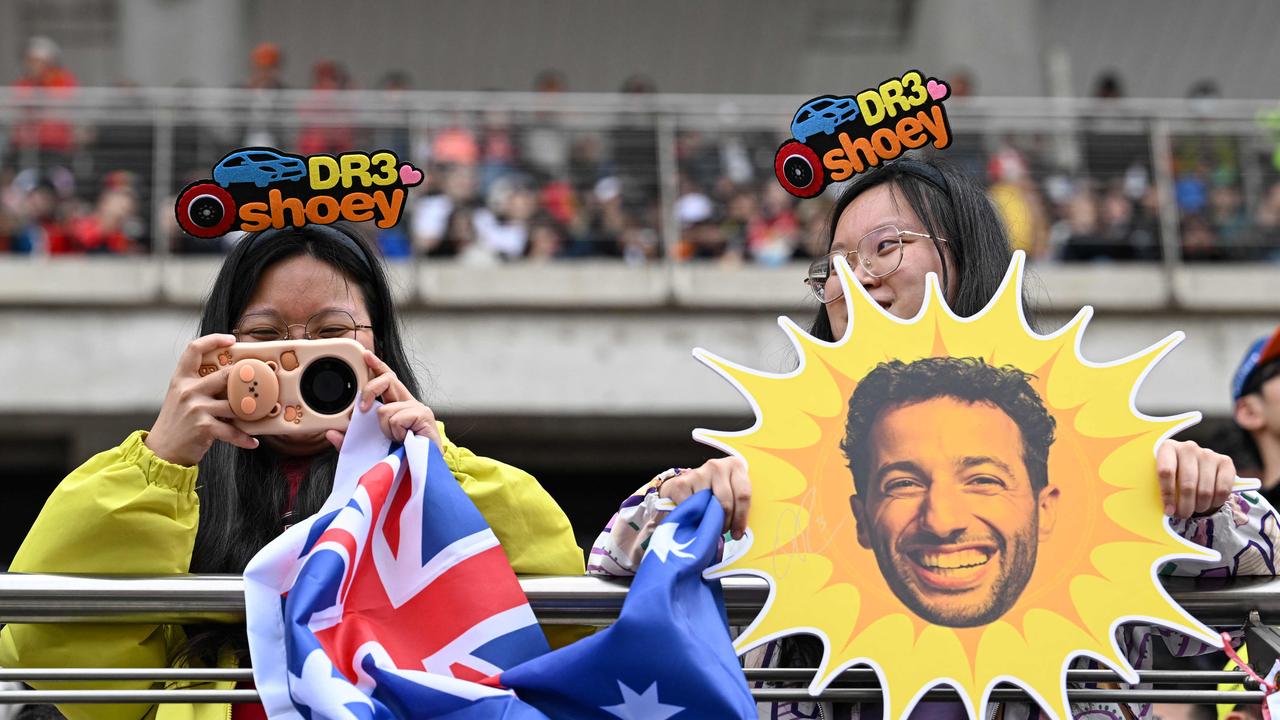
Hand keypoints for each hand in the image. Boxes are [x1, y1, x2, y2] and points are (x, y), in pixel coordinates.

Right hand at [145, 334, 257, 466]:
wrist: (162, 450)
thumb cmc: (177, 422)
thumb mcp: (181, 397)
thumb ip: (200, 384)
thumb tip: (231, 376)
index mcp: (182, 379)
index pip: (194, 349)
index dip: (214, 340)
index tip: (231, 339)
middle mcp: (188, 390)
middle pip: (225, 375)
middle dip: (246, 379)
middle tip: (262, 380)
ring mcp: (196, 407)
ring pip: (235, 403)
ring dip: (250, 410)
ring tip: (260, 413)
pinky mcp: (204, 426)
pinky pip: (232, 430)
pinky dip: (244, 438)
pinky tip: (253, 441)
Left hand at [325, 350, 442, 451]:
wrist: (420, 473)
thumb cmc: (400, 459)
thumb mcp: (368, 448)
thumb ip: (350, 440)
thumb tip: (330, 433)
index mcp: (398, 406)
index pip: (388, 380)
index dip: (377, 366)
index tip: (365, 355)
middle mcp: (409, 403)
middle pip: (387, 380)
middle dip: (370, 390)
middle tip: (361, 409)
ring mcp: (418, 408)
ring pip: (385, 409)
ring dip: (386, 429)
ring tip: (397, 441)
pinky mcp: (423, 415)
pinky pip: (396, 418)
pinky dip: (396, 432)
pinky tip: (405, 440)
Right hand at [657, 457, 750, 539]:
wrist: (690, 481)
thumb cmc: (717, 490)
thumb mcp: (732, 491)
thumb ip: (737, 503)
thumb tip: (737, 532)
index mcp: (735, 466)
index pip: (743, 495)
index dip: (741, 518)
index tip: (737, 534)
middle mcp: (717, 466)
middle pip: (725, 502)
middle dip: (725, 522)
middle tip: (722, 531)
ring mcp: (698, 473)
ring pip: (707, 507)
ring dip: (708, 521)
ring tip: (709, 525)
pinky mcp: (681, 483)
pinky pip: (690, 509)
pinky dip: (692, 518)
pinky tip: (694, 518)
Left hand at [1157, 439, 1235, 517]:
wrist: (1195, 465)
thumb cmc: (1173, 475)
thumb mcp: (1161, 477)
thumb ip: (1159, 487)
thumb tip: (1166, 510)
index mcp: (1168, 448)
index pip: (1166, 472)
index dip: (1167, 495)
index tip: (1169, 511)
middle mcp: (1188, 447)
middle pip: (1187, 484)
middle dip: (1185, 506)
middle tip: (1183, 515)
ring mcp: (1208, 453)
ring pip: (1205, 489)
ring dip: (1200, 506)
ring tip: (1195, 510)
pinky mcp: (1225, 461)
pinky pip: (1223, 489)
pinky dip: (1216, 502)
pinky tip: (1210, 504)